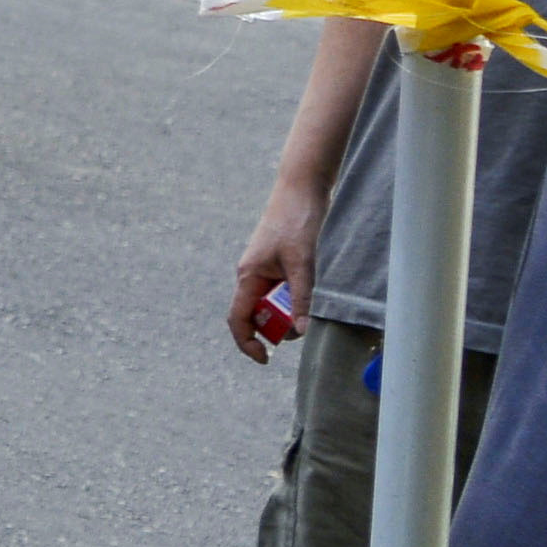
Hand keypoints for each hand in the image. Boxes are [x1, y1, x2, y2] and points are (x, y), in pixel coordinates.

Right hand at [223, 188, 319, 362]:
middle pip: (256, 315)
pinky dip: (293, 297)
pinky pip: (282, 290)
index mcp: (248, 277)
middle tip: (299, 326)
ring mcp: (264, 270)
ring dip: (287, 310)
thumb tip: (301, 331)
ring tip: (306, 298)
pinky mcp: (278, 263)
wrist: (302, 189)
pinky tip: (307, 284)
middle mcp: (251, 276)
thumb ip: (301, 298)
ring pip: (271, 304)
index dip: (247, 343)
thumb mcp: (303, 263)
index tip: (266, 358)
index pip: (238, 320)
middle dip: (276, 326)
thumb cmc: (297, 221)